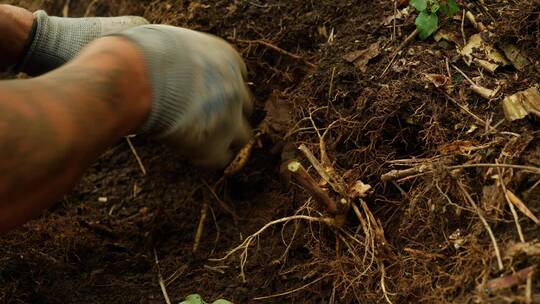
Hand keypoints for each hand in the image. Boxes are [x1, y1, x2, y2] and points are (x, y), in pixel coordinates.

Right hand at [118, 25, 251, 167]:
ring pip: (242, 137)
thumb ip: (186, 55)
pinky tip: (189, 153)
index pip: (237, 77)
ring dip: (223, 139)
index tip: (203, 94)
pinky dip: (207, 158)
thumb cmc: (144, 54)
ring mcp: (230, 118)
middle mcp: (235, 88)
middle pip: (243, 106)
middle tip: (203, 119)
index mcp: (228, 59)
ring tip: (199, 142)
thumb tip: (169, 62)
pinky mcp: (215, 144)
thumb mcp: (174, 42)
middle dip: (227, 113)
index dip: (220, 88)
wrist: (137, 77)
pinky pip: (221, 159)